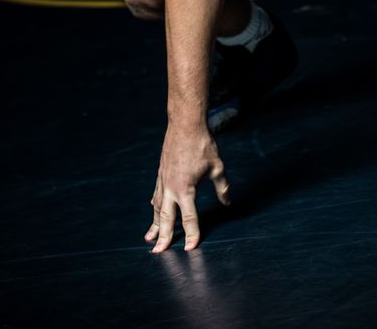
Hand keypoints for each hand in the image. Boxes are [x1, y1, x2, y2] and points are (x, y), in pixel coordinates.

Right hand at [146, 123, 229, 252]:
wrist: (185, 124)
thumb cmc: (202, 144)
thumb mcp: (217, 167)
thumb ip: (222, 187)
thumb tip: (227, 202)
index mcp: (185, 189)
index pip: (189, 218)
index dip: (191, 234)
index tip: (190, 248)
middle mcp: (171, 187)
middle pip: (166, 217)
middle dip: (163, 237)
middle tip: (158, 252)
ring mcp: (164, 180)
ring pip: (158, 207)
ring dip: (154, 224)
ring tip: (149, 238)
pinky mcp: (161, 172)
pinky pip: (157, 193)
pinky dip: (155, 204)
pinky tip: (153, 208)